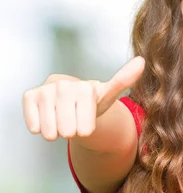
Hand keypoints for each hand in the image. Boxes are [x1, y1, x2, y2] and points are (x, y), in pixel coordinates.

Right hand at [22, 56, 144, 140]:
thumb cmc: (92, 101)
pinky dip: (40, 127)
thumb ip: (124, 81)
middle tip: (74, 119)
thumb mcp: (109, 95)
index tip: (88, 119)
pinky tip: (48, 116)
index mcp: (86, 89)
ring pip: (50, 131)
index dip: (86, 129)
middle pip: (67, 131)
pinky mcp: (29, 95)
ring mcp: (44, 90)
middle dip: (71, 131)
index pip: (85, 129)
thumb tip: (142, 61)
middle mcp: (63, 85)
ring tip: (62, 118)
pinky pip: (34, 126)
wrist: (70, 99)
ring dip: (56, 131)